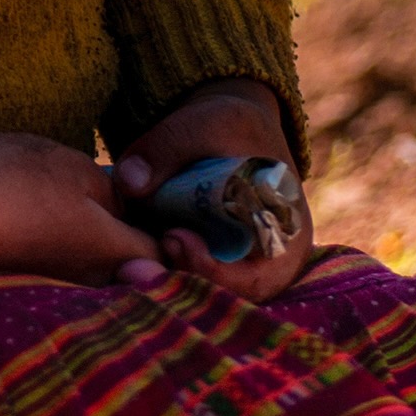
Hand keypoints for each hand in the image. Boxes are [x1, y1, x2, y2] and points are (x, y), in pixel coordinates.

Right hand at [0, 132, 156, 285]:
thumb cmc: (9, 183)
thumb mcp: (72, 166)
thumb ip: (114, 188)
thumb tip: (134, 204)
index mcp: (113, 249)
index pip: (166, 252)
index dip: (172, 225)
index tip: (162, 195)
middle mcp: (91, 276)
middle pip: (131, 260)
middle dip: (134, 229)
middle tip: (123, 189)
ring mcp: (56, 279)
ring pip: (94, 258)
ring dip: (94, 230)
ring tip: (76, 190)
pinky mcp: (25, 273)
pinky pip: (61, 257)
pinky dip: (61, 234)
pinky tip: (39, 203)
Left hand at [111, 77, 313, 303]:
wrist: (230, 127)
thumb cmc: (230, 126)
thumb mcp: (207, 122)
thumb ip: (168, 147)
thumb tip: (128, 182)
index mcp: (286, 235)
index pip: (259, 278)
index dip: (216, 270)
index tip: (174, 238)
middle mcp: (267, 263)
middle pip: (227, 294)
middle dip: (186, 273)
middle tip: (154, 241)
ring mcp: (236, 267)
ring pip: (202, 290)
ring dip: (169, 270)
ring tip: (142, 240)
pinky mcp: (206, 261)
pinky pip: (184, 274)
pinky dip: (161, 261)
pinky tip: (137, 239)